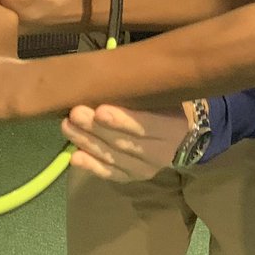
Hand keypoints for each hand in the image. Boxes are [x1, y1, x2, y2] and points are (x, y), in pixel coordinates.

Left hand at [62, 104, 194, 181]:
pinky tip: (75, 157)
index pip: (145, 125)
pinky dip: (92, 166)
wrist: (186, 138)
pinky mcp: (133, 178)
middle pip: (124, 142)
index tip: (100, 110)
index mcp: (171, 127)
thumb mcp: (165, 97)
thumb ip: (144, 92)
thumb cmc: (170, 108)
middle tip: (74, 113)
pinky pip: (111, 174)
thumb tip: (111, 75)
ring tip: (67, 128)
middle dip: (96, 128)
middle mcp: (160, 152)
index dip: (122, 120)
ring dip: (87, 143)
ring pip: (113, 157)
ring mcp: (146, 169)